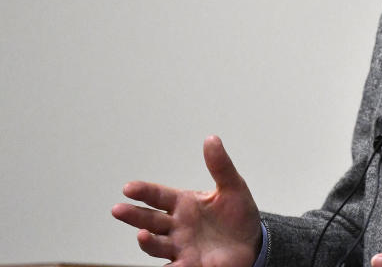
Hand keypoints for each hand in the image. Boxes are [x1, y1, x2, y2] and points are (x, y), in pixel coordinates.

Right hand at [112, 135, 261, 266]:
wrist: (252, 243)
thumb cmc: (237, 215)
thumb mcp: (232, 187)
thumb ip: (220, 166)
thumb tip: (212, 139)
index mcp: (184, 204)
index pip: (159, 196)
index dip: (144, 192)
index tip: (129, 188)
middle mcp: (177, 226)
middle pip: (150, 220)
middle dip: (134, 215)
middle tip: (118, 209)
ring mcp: (181, 247)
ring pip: (157, 245)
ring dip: (148, 242)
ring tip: (142, 235)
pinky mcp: (190, 265)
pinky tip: (165, 266)